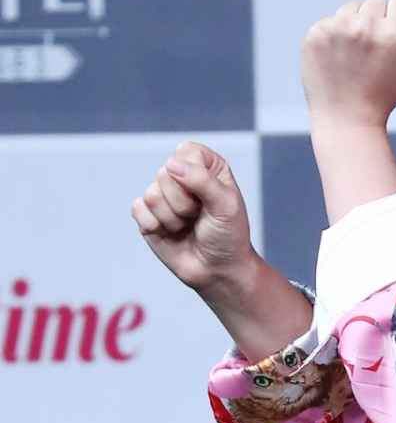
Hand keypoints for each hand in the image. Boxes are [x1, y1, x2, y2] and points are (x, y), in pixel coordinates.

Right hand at [131, 141, 254, 293]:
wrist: (219, 271)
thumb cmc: (229, 236)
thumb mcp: (227, 206)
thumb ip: (203, 180)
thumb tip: (171, 164)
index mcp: (206, 165)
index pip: (186, 152)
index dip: (194, 175)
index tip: (211, 196)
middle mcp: (182, 175)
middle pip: (165, 174)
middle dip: (184, 203)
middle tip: (199, 217)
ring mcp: (163, 194)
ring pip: (152, 194)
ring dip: (173, 218)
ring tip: (188, 226)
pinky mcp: (147, 214)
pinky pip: (139, 209)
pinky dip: (156, 226)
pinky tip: (171, 233)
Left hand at [301, 0, 395, 129]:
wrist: (348, 119)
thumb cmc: (387, 93)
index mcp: (394, 33)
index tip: (393, 41)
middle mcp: (365, 26)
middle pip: (377, 2)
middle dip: (378, 23)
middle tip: (373, 54)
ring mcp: (337, 29)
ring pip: (352, 7)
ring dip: (356, 26)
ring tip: (356, 57)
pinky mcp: (316, 34)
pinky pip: (331, 21)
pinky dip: (335, 37)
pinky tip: (338, 60)